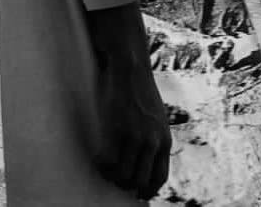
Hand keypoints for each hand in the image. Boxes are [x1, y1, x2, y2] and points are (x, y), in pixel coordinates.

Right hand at [89, 3, 170, 199]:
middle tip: (114, 181)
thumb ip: (154, 137)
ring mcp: (136, 137)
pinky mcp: (118, 129)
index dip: (147, 189)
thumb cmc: (139, 90)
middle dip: (126, 185)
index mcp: (164, 140)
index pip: (159, 177)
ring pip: (123, 174)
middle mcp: (153, 142)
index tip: (136, 193)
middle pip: (140, 180)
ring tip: (103, 171)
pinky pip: (108, 160)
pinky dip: (101, 165)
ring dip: (111, 177)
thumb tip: (145, 155)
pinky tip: (96, 160)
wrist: (130, 67)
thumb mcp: (155, 117)